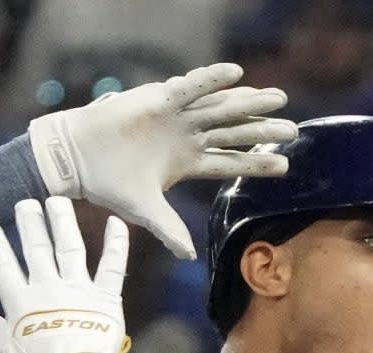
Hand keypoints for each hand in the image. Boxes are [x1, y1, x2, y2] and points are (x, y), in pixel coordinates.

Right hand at [0, 197, 132, 352]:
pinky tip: (116, 220)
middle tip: (25, 202)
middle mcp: (48, 288)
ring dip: (63, 221)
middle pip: (36, 248)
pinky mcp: (107, 298)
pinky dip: (117, 242)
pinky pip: (113, 265)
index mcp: (21, 304)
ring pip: (70, 247)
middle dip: (29, 223)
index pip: (3, 267)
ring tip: (57, 201)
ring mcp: (79, 289)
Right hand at [27, 62, 294, 258]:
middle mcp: (188, 136)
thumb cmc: (109, 183)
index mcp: (187, 162)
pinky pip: (191, 87)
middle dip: (263, 131)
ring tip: (279, 98)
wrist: (78, 158)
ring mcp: (177, 116)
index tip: (284, 166)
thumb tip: (188, 257)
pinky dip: (212, 80)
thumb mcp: (145, 210)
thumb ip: (169, 229)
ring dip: (249, 103)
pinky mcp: (161, 99)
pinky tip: (237, 74)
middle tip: (293, 130)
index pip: (229, 162)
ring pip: (220, 108)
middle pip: (234, 133)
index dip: (255, 164)